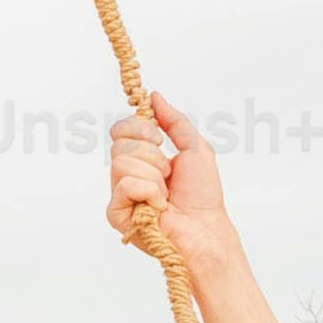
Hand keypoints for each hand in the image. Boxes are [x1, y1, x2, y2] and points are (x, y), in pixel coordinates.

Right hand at [104, 98, 242, 270]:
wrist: (206, 226)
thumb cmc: (203, 195)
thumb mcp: (194, 147)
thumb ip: (174, 121)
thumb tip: (154, 96)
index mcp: (140, 158)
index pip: (120, 130)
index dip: (138, 127)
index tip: (158, 138)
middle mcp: (126, 174)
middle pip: (119, 143)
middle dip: (152, 155)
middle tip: (168, 173)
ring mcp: (120, 194)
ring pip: (122, 162)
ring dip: (154, 176)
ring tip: (166, 193)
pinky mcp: (117, 213)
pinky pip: (125, 184)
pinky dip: (149, 191)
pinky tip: (159, 206)